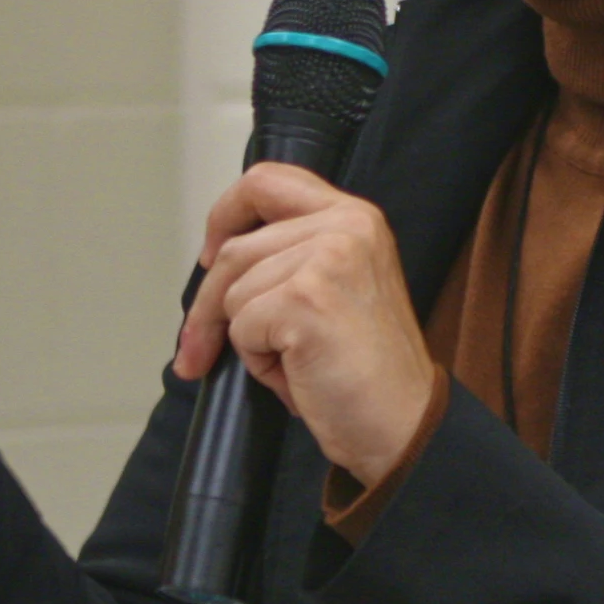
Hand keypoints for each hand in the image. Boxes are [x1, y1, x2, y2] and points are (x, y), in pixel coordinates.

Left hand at [177, 164, 434, 484]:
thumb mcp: (338, 286)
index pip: (267, 181)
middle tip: (199, 349)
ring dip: (247, 339)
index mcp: (356, 217)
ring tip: (294, 361)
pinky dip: (258, 361)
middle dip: (208, 307)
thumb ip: (293, 256)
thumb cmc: (368, 369)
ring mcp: (328, 259)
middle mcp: (347, 226)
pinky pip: (242, 326)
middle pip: (235, 249)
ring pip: (234, 291)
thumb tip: (215, 262)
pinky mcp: (306, 299)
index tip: (211, 255)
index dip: (225, 215)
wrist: (404, 422)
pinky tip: (299, 371)